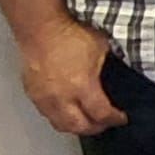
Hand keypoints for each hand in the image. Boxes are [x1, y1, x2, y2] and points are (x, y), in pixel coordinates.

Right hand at [18, 17, 126, 135]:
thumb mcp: (101, 47)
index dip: (114, 119)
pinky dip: (60, 117)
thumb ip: (110, 66)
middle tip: (105, 123)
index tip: (121, 118)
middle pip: (79, 127)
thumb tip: (120, 74)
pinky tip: (67, 111)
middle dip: (95, 127)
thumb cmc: (71, 32)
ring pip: (60, 124)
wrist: (41, 26)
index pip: (101, 114)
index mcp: (82, 86)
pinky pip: (47, 114)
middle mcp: (62, 97)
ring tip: (87, 121)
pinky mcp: (32, 93)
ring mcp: (44, 98)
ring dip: (76, 126)